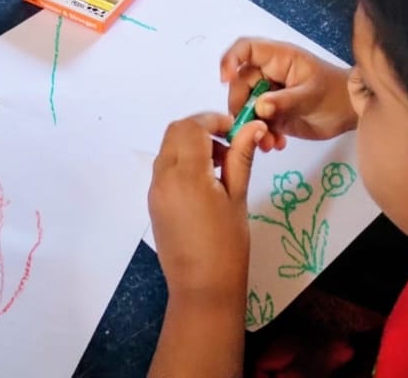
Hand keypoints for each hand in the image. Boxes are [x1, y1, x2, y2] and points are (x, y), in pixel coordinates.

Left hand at [149, 113, 263, 301]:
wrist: (202, 288)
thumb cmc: (227, 245)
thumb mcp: (237, 196)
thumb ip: (241, 156)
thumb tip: (254, 126)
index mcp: (186, 174)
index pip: (193, 126)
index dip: (214, 120)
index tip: (237, 128)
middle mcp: (163, 177)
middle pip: (176, 131)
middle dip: (202, 128)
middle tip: (230, 142)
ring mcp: (155, 190)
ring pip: (169, 148)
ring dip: (193, 144)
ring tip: (222, 165)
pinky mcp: (154, 202)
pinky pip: (165, 168)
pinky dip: (183, 161)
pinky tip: (207, 180)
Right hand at [220, 38, 356, 149]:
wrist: (352, 113)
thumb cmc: (335, 94)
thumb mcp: (311, 95)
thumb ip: (285, 101)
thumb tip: (259, 107)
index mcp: (278, 58)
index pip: (245, 49)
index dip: (231, 60)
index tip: (225, 80)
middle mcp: (269, 74)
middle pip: (240, 83)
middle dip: (241, 106)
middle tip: (250, 127)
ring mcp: (270, 94)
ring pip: (246, 107)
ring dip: (251, 126)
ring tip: (268, 142)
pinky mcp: (273, 114)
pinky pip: (257, 123)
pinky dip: (262, 135)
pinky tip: (276, 144)